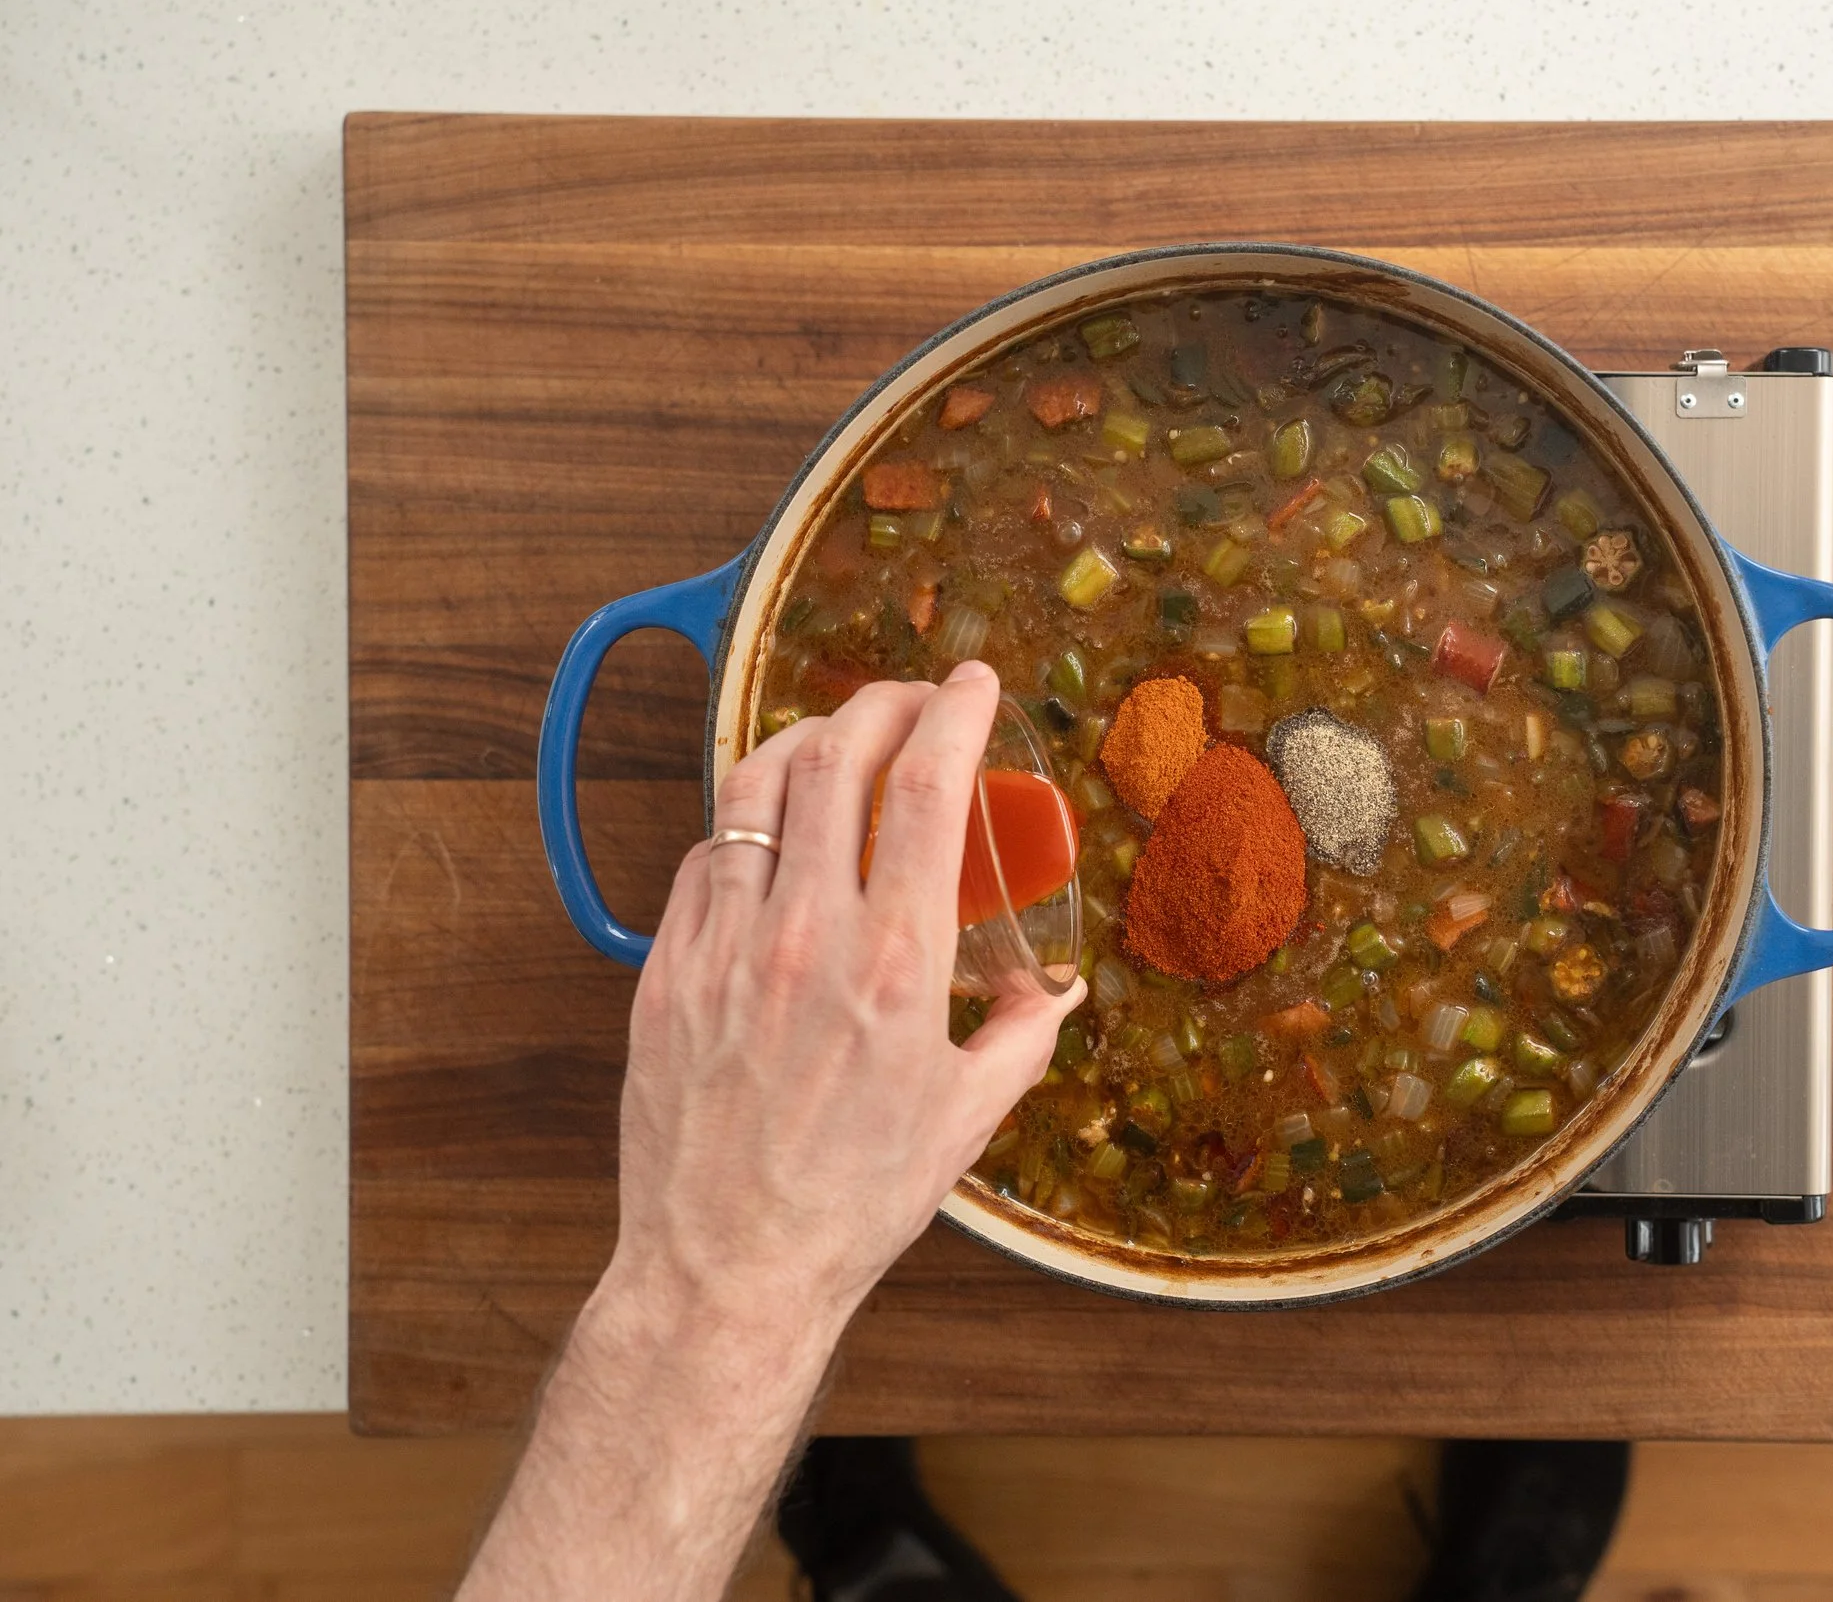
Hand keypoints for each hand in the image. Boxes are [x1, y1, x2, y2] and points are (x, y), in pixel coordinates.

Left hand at [459, 661, 1082, 1601]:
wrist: (727, 1268)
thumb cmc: (852, 1203)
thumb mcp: (969, 1121)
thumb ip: (1020, 1037)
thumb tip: (1045, 991)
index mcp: (893, 965)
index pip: (927, 790)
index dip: (956, 713)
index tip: (974, 684)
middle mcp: (803, 938)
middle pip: (835, 759)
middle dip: (880, 703)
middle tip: (910, 700)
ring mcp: (723, 949)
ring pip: (753, 791)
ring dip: (805, 742)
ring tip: (837, 741)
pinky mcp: (666, 973)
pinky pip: (703, 861)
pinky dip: (745, 827)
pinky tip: (771, 839)